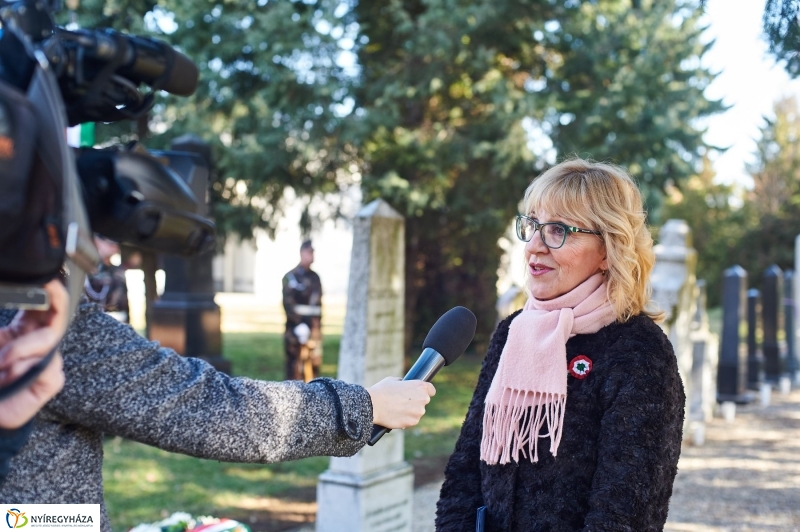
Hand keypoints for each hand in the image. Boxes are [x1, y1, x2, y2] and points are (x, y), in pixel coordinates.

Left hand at [0, 280, 68, 428]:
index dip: (50, 291)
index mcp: (26, 333)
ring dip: (20, 347)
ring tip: (1, 361)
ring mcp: (49, 363)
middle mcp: (41, 346)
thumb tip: (9, 295)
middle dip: (55, 299)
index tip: (46, 276)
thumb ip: (4, 331)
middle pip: (59, 317)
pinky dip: (23, 368)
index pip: (46, 306)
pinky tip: (10, 376)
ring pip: (50, 340)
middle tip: (49, 285)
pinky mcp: (52, 382)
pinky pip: (46, 365)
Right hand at [367, 377, 435, 428]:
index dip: (425, 391)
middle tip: (403, 401)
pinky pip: (411, 420)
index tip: (419, 393)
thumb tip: (405, 385)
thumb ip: (404, 383)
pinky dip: (406, 419)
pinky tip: (396, 415)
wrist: (372, 405)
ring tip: (397, 408)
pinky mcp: (413, 422)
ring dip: (411, 411)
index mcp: (420, 386)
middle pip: (424, 401)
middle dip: (416, 401)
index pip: (431, 390)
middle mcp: (423, 399)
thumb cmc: (382, 391)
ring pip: (417, 412)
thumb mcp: (394, 380)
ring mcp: (418, 412)